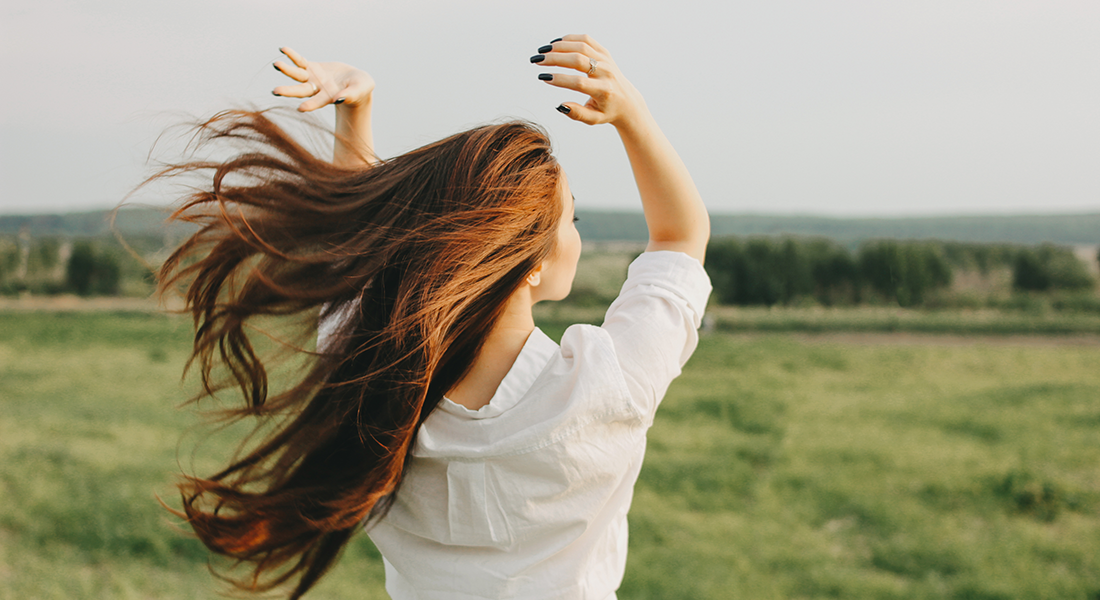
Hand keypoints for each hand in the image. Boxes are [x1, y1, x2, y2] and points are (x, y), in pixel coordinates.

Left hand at [272, 47, 374, 111]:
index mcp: (328, 97)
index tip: (301, 109)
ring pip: (297, 75)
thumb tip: (339, 98)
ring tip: (276, 64)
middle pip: (301, 90)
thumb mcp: (359, 90)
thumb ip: (350, 94)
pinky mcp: (312, 68)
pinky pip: (300, 61)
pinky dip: (292, 56)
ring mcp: (312, 78)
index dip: (311, 105)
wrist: (356, 82)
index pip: (318, 102)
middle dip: (288, 91)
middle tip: (275, 91)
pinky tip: (283, 49)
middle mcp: (317, 89)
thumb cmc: (361, 89)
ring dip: (286, 70)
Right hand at [530, 34, 646, 127]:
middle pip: (578, 60)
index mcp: (603, 90)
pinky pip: (585, 40)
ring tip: (542, 52)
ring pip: (580, 46)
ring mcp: (606, 60)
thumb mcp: (593, 119)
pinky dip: (569, 39)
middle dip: (555, 59)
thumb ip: (577, 114)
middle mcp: (606, 72)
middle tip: (537, 61)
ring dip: (559, 47)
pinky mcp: (604, 52)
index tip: (543, 77)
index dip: (560, 79)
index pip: (579, 82)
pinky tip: (555, 44)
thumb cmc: (607, 111)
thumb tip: (560, 106)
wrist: (626, 100)